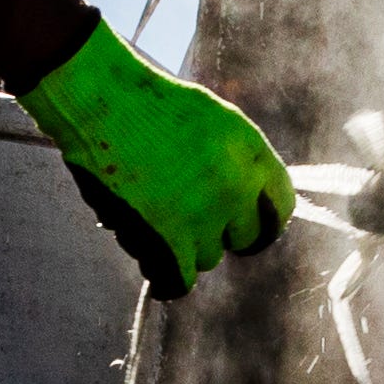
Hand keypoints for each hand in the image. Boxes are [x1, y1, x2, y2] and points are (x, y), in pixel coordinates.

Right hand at [16, 23, 294, 297]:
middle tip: (191, 216)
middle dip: (221, 231)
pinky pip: (178, 281)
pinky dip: (168, 278)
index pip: (281, 207)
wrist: (103, 102)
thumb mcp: (215, 121)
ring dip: (186, 246)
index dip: (263, 219)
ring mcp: (201, 217)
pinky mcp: (166, 240)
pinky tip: (159, 272)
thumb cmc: (152, 106)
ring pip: (207, 258)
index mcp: (252, 156)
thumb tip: (249, 203)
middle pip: (244, 238)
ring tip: (157, 219)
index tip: (247, 225)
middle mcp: (235, 189)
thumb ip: (240, 163)